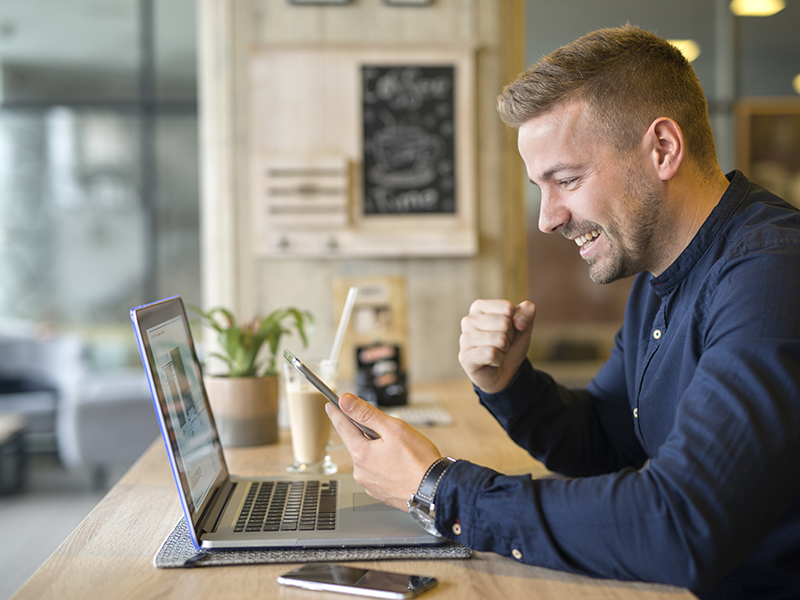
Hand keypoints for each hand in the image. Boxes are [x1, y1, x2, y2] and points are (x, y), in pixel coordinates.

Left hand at [326, 393, 441, 510]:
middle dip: (367, 433)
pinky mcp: (380, 493)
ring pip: (368, 458)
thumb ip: (366, 413)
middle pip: (357, 443)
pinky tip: (400, 464)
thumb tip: (345, 401)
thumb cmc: (419, 461)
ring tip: (400, 451)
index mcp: (361, 454)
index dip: (337, 413)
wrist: (436, 491)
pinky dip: (384, 465)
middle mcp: (360, 472)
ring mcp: (370, 484)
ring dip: (377, 450)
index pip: (342, 427)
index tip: (331, 405)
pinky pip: (377, 472)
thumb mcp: (393, 428)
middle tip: (387, 430)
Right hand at [458, 299, 534, 392]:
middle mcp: (469, 320)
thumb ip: (527, 311)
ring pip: (500, 339)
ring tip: (497, 351)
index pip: (508, 307)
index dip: (515, 321)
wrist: (505, 372)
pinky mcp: (465, 357)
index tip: (507, 330)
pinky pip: (492, 354)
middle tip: (502, 344)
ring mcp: (465, 338)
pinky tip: (491, 361)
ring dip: (504, 349)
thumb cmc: (510, 344)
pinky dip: (499, 360)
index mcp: (480, 307)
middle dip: (510, 337)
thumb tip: (519, 320)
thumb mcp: (524, 325)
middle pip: (505, 323)